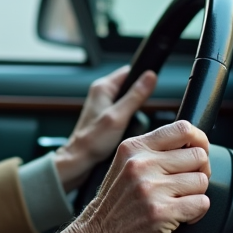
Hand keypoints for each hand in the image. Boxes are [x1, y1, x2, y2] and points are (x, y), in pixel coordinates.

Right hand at [29, 120, 211, 232]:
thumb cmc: (114, 207)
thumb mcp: (125, 167)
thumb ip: (153, 153)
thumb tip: (193, 145)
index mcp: (134, 148)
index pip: (182, 129)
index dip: (199, 141)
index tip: (199, 152)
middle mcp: (141, 164)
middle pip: (198, 156)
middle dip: (199, 172)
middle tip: (185, 186)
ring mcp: (150, 188)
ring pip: (202, 181)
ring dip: (196, 195)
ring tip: (177, 203)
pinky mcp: (161, 212)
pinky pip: (201, 204)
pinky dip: (196, 214)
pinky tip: (179, 217)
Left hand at [53, 66, 156, 191]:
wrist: (79, 160)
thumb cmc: (92, 141)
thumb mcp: (118, 117)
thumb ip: (135, 96)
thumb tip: (150, 77)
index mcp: (102, 87)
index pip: (129, 72)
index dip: (143, 79)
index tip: (153, 90)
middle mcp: (102, 93)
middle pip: (131, 87)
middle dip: (141, 100)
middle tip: (139, 115)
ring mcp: (104, 105)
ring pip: (130, 102)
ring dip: (136, 113)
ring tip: (131, 125)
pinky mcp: (107, 117)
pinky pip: (125, 113)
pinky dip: (130, 121)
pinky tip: (127, 131)